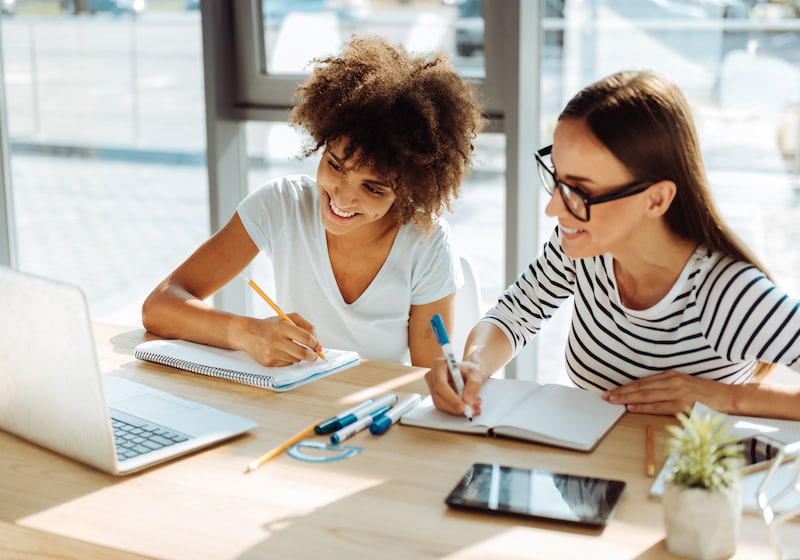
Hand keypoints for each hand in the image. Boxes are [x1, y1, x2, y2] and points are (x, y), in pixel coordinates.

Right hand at [243, 314, 321, 366]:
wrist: (249, 334)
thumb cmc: (271, 326)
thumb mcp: (288, 318)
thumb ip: (307, 326)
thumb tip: (318, 343)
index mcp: (282, 327)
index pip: (307, 339)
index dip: (316, 344)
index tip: (318, 345)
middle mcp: (276, 340)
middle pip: (303, 353)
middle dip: (312, 356)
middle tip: (314, 354)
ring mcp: (272, 353)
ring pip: (296, 359)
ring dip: (298, 355)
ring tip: (290, 347)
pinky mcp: (269, 362)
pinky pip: (287, 364)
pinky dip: (289, 359)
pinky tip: (281, 352)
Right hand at [424, 357, 483, 416]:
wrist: (469, 373)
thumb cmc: (469, 370)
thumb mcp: (475, 374)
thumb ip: (473, 385)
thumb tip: (468, 400)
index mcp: (438, 365)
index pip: (440, 383)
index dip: (450, 397)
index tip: (463, 406)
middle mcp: (432, 376)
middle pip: (439, 396)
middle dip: (455, 406)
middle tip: (471, 410)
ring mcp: (433, 388)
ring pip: (441, 404)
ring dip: (458, 410)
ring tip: (474, 408)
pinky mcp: (437, 397)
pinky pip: (444, 408)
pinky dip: (457, 411)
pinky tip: (469, 409)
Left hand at [602, 370, 732, 415]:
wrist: (727, 397)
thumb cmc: (705, 393)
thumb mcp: (683, 384)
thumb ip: (666, 387)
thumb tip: (645, 394)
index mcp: (671, 376)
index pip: (642, 381)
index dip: (626, 386)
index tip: (612, 390)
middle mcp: (671, 381)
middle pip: (640, 387)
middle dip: (621, 391)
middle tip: (606, 395)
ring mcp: (676, 392)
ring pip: (646, 395)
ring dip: (627, 398)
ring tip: (613, 401)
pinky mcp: (682, 404)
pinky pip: (658, 406)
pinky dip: (642, 407)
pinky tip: (630, 408)